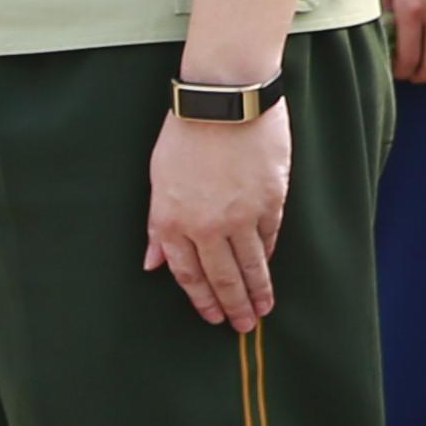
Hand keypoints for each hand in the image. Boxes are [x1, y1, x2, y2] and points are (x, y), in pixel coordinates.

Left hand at [144, 98, 294, 327]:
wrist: (224, 99)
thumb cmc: (184, 133)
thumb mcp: (158, 179)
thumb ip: (158, 225)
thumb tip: (153, 262)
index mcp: (173, 222)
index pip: (188, 274)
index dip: (201, 299)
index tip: (212, 316)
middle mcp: (207, 226)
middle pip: (222, 277)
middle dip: (233, 305)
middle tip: (243, 326)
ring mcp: (242, 214)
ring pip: (251, 263)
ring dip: (258, 289)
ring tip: (264, 308)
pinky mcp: (272, 198)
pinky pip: (270, 234)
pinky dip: (269, 253)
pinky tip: (270, 265)